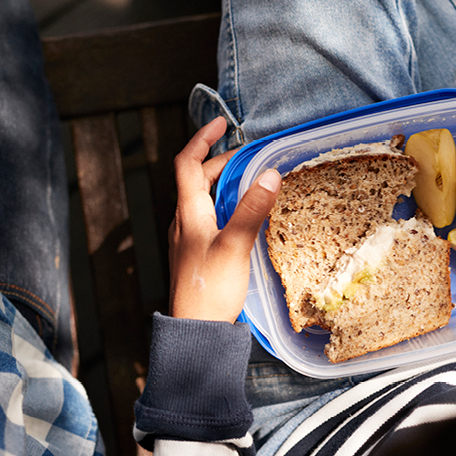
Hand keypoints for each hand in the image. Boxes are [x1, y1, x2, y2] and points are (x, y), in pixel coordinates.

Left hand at [169, 116, 280, 321]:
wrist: (196, 331)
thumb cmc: (210, 290)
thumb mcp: (235, 245)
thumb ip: (252, 209)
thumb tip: (270, 174)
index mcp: (188, 212)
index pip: (188, 163)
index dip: (201, 139)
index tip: (220, 124)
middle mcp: (184, 221)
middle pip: (198, 179)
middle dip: (222, 161)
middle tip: (250, 155)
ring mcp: (189, 238)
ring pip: (205, 199)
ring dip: (226, 183)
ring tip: (252, 181)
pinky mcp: (199, 253)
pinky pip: (210, 217)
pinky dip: (227, 205)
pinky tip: (245, 216)